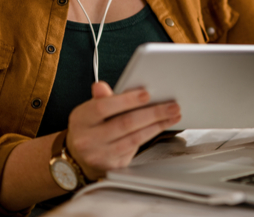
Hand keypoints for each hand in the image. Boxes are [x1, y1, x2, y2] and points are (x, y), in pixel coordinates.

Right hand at [65, 82, 180, 179]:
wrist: (81, 155)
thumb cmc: (91, 125)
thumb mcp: (91, 109)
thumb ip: (101, 98)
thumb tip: (100, 86)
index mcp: (81, 120)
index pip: (103, 107)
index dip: (126, 100)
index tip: (147, 94)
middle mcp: (87, 140)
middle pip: (124, 124)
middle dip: (152, 113)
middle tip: (172, 106)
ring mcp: (100, 155)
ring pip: (134, 138)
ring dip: (157, 125)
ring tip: (173, 115)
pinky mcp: (113, 166)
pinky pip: (135, 149)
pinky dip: (151, 135)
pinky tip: (161, 126)